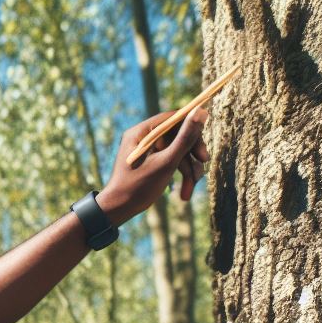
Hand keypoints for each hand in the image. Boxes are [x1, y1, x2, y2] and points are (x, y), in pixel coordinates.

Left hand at [97, 107, 209, 224]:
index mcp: (142, 132)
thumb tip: (202, 111)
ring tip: (190, 190)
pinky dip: (179, 175)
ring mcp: (148, 150)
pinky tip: (185, 193)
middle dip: (192, 153)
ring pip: (177, 151)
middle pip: (178, 135)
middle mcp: (143, 137)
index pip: (173, 119)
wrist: (118, 211)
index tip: (202, 141)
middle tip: (204, 163)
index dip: (192, 127)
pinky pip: (171, 161)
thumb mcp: (166, 162)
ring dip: (188, 169)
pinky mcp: (151, 162)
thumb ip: (185, 138)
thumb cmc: (138, 187)